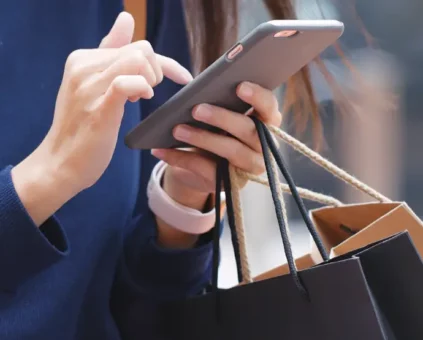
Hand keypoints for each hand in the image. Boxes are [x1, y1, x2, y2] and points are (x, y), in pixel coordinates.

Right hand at [12, 12, 191, 225]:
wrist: (60, 163)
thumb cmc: (83, 127)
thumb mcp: (94, 85)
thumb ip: (110, 55)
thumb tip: (126, 18)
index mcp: (83, 58)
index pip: (132, 45)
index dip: (162, 61)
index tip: (181, 77)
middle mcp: (83, 66)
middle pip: (140, 49)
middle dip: (158, 71)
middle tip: (149, 94)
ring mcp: (88, 86)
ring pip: (137, 59)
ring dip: (152, 79)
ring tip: (143, 98)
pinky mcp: (98, 108)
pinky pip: (127, 82)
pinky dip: (142, 88)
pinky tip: (141, 100)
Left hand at [152, 81, 281, 209]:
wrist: (204, 165)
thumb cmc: (215, 130)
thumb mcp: (219, 114)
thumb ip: (219, 102)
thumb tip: (199, 91)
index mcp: (265, 122)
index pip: (269, 107)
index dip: (258, 97)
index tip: (239, 86)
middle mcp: (264, 146)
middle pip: (249, 130)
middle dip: (223, 118)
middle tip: (197, 109)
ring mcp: (249, 167)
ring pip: (231, 151)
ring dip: (203, 139)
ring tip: (177, 129)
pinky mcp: (230, 183)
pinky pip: (207, 170)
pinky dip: (181, 159)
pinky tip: (161, 150)